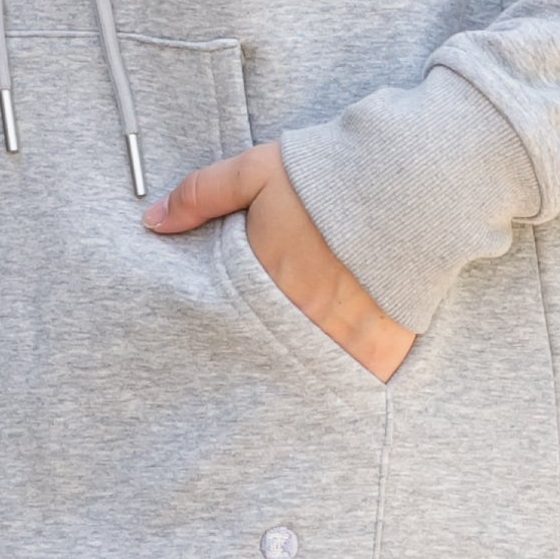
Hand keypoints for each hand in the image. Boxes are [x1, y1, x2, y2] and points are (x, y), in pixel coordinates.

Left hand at [144, 139, 414, 382]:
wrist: (408, 186)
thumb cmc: (327, 178)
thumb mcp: (256, 171)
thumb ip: (201, 194)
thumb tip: (151, 221)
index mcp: (260, 282)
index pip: (226, 325)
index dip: (224, 334)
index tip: (226, 336)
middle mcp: (295, 318)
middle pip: (264, 356)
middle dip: (260, 359)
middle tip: (259, 365)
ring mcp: (339, 341)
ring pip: (308, 375)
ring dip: (303, 374)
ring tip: (295, 379)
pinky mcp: (381, 352)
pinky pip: (359, 383)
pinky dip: (351, 383)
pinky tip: (345, 387)